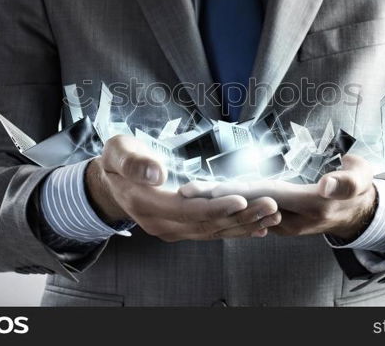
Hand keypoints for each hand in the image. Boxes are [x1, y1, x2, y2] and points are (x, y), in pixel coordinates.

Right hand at [85, 135, 281, 240]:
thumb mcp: (118, 151)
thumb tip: (156, 173)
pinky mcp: (182, 229)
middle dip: (241, 217)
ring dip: (245, 225)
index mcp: (146, 205)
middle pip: (206, 225)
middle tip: (270, 205)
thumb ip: (133, 161)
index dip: (215, 206)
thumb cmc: (118, 160)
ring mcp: (172, 230)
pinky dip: (236, 230)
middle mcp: (161, 224)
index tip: (242, 199)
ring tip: (273, 214)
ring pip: (213, 232)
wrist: (111, 182)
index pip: (187, 210)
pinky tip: (260, 228)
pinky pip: (212, 233)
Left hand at [179, 154, 376, 240]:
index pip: (267, 196)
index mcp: (309, 205)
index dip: (239, 193)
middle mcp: (292, 218)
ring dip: (218, 203)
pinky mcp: (279, 219)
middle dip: (216, 199)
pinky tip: (210, 199)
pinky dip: (230, 205)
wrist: (359, 210)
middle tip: (186, 191)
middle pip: (248, 205)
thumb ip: (346, 181)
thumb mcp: (360, 179)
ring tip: (188, 193)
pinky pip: (251, 212)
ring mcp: (285, 221)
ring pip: (246, 210)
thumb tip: (329, 185)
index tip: (212, 190)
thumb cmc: (360, 187)